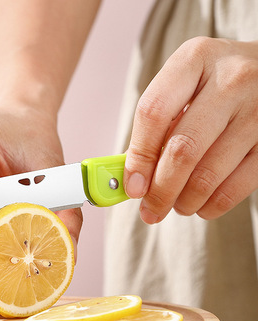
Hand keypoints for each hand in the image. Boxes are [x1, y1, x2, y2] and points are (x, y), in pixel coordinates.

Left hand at [124, 37, 257, 223]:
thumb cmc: (212, 84)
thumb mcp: (183, 86)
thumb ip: (156, 125)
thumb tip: (131, 177)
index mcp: (193, 60)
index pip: (153, 113)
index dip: (139, 157)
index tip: (132, 187)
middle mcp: (230, 79)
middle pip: (182, 149)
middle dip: (161, 190)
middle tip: (151, 210)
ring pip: (209, 172)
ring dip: (185, 200)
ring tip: (176, 206)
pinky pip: (239, 184)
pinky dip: (213, 204)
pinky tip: (201, 205)